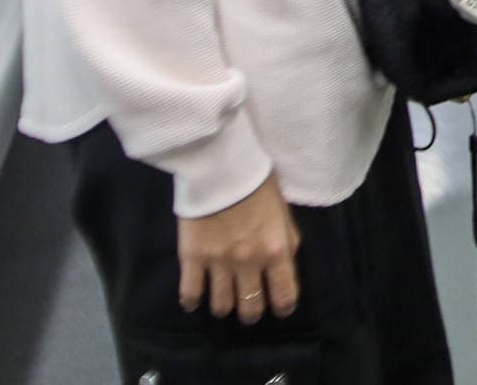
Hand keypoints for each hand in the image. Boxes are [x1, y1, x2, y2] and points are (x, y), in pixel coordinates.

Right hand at [178, 175, 299, 323]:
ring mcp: (218, 263)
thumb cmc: (258, 182)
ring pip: (222, 306)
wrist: (221, 164)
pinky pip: (190, 294)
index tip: (279, 308)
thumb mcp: (283, 213)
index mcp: (276, 250)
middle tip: (249, 306)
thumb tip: (284, 265)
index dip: (283, 307)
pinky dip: (192, 301)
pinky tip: (195, 299)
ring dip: (224, 306)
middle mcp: (249, 262)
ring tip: (223, 299)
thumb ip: (286, 241)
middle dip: (252, 312)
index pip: (285, 296)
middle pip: (251, 308)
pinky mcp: (192, 258)